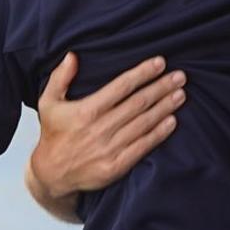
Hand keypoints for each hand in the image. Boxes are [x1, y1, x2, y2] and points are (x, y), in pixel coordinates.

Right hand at [29, 52, 185, 198]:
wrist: (51, 174)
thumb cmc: (53, 134)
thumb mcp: (48, 103)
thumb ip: (60, 78)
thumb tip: (72, 56)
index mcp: (86, 110)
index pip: (121, 86)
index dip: (143, 73)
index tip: (160, 62)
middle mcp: (100, 128)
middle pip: (138, 103)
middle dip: (161, 87)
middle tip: (180, 76)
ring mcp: (109, 148)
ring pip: (143, 123)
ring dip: (165, 107)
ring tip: (181, 94)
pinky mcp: (116, 166)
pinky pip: (142, 146)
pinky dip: (159, 133)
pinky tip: (172, 121)